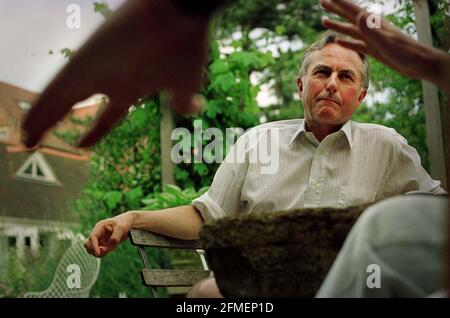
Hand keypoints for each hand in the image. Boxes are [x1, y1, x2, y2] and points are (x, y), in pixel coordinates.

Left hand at [22, 0, 208, 147]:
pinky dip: (42, 112)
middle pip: (72, 105)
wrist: (179, 14)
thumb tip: (191, 108)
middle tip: (35, 140)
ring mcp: (94, 71)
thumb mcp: (185, 82)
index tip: (82, 145)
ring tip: (25, 138)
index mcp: (128, 88)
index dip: (95, 132)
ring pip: (57, 99)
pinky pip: (56, 91)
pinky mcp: (85, 63)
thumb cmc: (184, 46)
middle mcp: (106, 80)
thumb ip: (182, 100)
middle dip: (55, 123)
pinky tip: (29, 129)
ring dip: (40, 120)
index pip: (108, 115)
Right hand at [84, 212, 134, 256]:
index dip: (93, 246)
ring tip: (109, 249)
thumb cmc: (124, 222)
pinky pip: (99, 251)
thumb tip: (108, 248)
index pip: (92, 237)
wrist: (128, 223)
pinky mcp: (103, 244)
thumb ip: (115, 238)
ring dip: (98, 253)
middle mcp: (98, 233)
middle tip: (106, 250)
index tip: (98, 253)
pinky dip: (103, 253)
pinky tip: (110, 249)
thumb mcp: (121, 228)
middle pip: (87, 245)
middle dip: (94, 250)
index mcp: (100, 226)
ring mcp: (100, 239)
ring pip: (91, 249)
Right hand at [319, 0, 446, 84]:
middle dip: (335, 9)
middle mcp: (371, 28)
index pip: (352, 10)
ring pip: (350, 30)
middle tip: (322, 3)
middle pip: (349, 16)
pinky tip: (339, 42)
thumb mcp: (385, 41)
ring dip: (337, 25)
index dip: (339, 3)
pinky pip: (356, 45)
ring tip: (324, 22)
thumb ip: (371, 29)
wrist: (418, 63)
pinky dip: (346, 42)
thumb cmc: (404, 51)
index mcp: (373, 23)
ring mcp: (372, 39)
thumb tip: (358, 15)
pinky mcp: (374, 50)